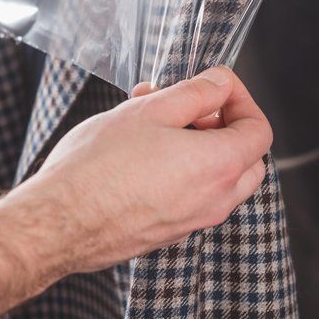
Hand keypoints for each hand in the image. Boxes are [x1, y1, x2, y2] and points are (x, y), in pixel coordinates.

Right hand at [23, 66, 271, 274]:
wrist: (59, 222)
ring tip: (152, 124)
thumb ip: (195, 94)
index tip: (214, 85)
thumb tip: (220, 84)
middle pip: (246, 160)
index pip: (259, 129)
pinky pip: (191, 199)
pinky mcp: (166, 233)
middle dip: (224, 126)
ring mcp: (191, 222)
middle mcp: (214, 201)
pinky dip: (181, 173)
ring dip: (198, 148)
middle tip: (186, 107)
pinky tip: (140, 155)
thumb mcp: (149, 111)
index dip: (241, 99)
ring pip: (218, 181)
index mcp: (219, 166)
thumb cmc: (98, 166)